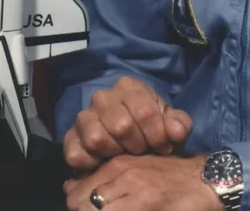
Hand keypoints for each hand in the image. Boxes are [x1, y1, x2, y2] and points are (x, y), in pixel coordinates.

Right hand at [63, 76, 193, 170]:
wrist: (129, 134)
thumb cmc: (151, 126)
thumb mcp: (170, 123)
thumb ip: (179, 124)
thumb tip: (175, 131)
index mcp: (129, 86)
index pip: (144, 111)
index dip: (157, 134)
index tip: (163, 145)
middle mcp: (103, 97)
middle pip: (121, 126)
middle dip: (137, 145)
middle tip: (142, 150)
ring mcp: (84, 116)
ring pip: (96, 138)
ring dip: (114, 152)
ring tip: (123, 153)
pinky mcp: (70, 137)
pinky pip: (75, 153)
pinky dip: (90, 163)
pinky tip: (103, 161)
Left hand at [63, 154, 222, 210]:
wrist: (203, 180)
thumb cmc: (168, 177)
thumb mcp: (134, 169)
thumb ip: (103, 177)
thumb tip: (69, 186)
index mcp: (116, 164)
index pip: (74, 191)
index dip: (77, 206)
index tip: (85, 208)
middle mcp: (121, 172)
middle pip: (78, 203)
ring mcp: (133, 189)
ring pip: (93, 209)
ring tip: (115, 209)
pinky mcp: (146, 202)